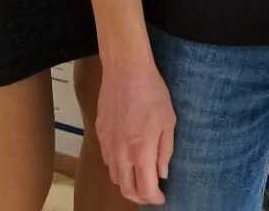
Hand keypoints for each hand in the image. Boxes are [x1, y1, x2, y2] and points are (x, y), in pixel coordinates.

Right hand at [96, 57, 174, 204]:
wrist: (126, 70)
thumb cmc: (152, 92)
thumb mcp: (169, 121)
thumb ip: (165, 151)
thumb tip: (162, 174)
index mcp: (141, 151)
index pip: (146, 189)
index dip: (155, 199)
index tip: (162, 198)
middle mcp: (121, 152)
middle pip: (127, 189)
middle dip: (141, 197)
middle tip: (152, 193)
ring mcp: (108, 144)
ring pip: (115, 177)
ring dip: (128, 183)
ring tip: (140, 178)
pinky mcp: (99, 134)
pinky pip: (107, 161)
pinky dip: (118, 168)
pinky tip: (127, 159)